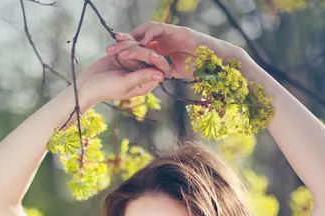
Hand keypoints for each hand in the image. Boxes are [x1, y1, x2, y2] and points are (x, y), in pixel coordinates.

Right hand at [78, 32, 168, 105]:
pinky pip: (129, 43)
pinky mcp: (125, 54)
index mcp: (145, 84)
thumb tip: (161, 75)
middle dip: (137, 51)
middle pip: (150, 55)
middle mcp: (142, 73)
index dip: (156, 60)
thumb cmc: (106, 88)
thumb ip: (142, 77)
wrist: (88, 83)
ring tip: (112, 52)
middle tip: (121, 55)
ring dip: (126, 46)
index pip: (159, 70)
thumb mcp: (124, 83)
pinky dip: (123, 41)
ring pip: (139, 47)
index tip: (150, 55)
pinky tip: (116, 39)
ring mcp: (134, 63)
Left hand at [124, 22, 246, 78]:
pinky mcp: (177, 31)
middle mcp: (164, 37)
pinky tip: (140, 43)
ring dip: (132, 38)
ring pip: (145, 31)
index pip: (140, 45)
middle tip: (108, 49)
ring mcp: (170, 32)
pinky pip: (159, 30)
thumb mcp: (176, 71)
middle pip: (139, 36)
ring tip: (120, 46)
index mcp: (162, 45)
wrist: (216, 60)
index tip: (113, 57)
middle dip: (123, 42)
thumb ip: (163, 70)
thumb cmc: (200, 66)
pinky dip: (149, 35)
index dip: (127, 50)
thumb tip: (152, 77)